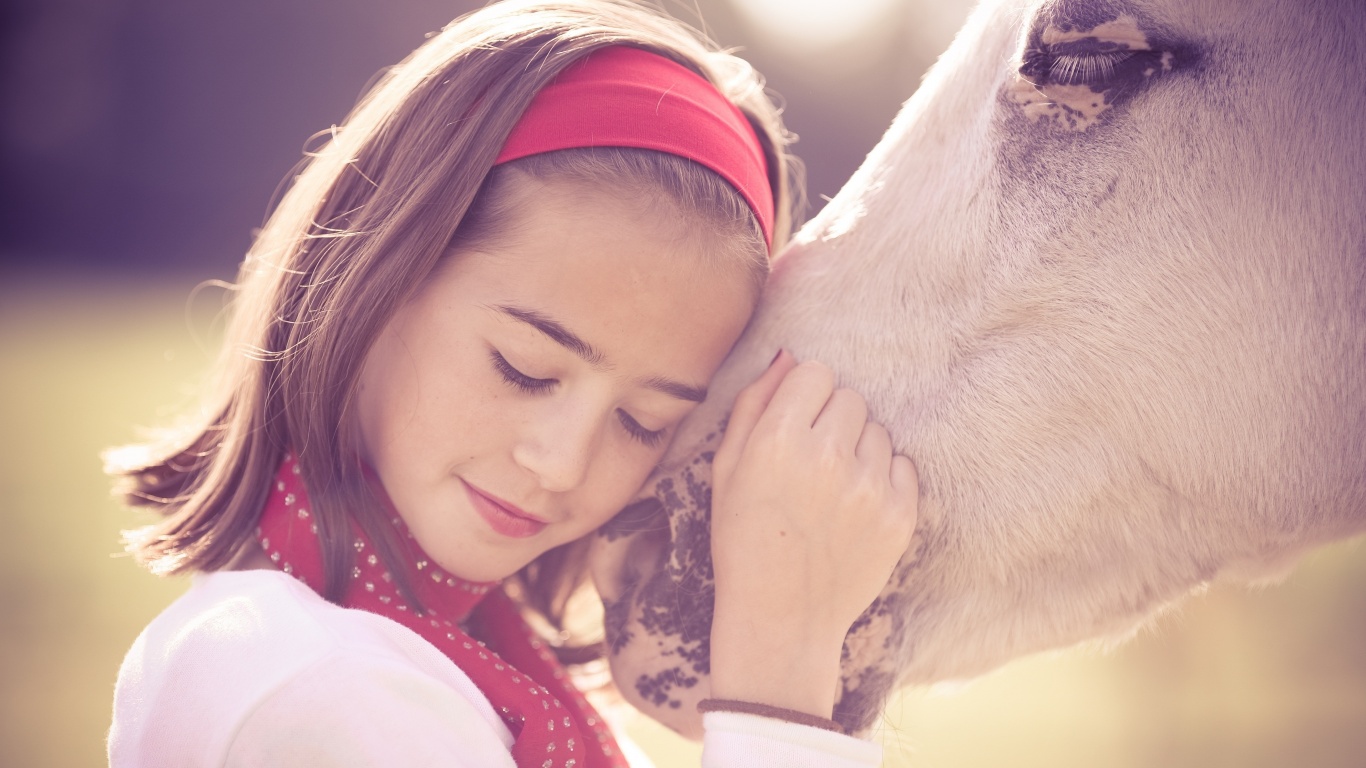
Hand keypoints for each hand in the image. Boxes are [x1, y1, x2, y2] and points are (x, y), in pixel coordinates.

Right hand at [708, 350, 918, 717]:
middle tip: (811, 463)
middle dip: (831, 421)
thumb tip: (788, 357)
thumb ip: (754, 404)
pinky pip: (903, 465)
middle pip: (850, 398)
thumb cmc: (742, 540)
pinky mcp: (900, 515)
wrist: (780, 619)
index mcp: (778, 440)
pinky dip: (882, 479)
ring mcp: (869, 487)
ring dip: (858, 450)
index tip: (794, 427)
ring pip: (878, 431)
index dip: (803, 398)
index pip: (815, 373)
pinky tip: (854, 507)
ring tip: (832, 490)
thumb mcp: (727, 469)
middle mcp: (828, 456)